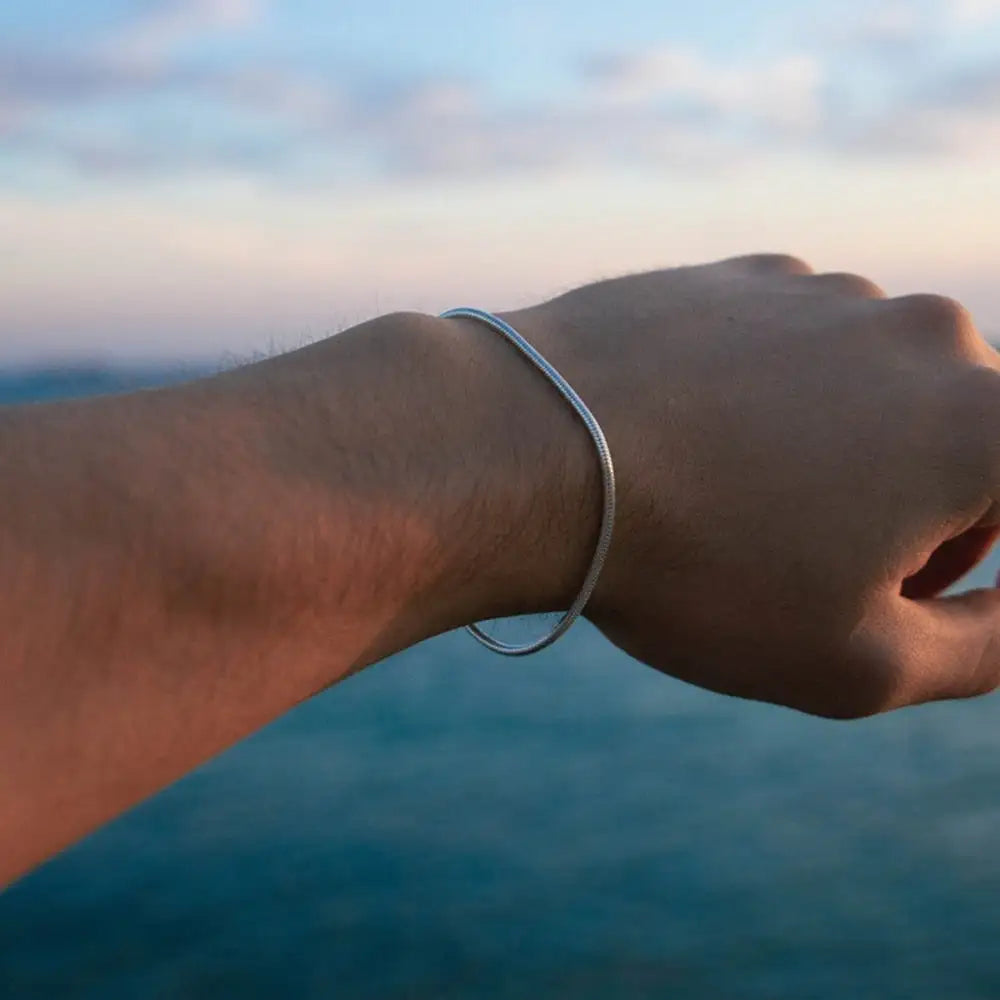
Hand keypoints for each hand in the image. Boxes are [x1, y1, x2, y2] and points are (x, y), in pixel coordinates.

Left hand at [503, 254, 999, 717]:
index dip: (968, 556)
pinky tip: (694, 443)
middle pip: (957, 440)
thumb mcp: (861, 664)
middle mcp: (924, 333)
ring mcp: (827, 291)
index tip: (894, 584)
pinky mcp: (745, 275)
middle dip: (913, 510)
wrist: (539, 452)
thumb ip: (988, 645)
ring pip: (871, 388)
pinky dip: (768, 399)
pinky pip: (789, 349)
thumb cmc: (701, 570)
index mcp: (982, 424)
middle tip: (812, 565)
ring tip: (738, 504)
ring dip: (837, 450)